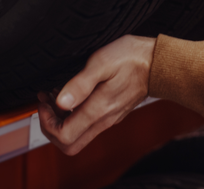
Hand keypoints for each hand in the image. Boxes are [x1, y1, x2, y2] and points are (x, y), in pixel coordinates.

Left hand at [37, 35, 155, 155]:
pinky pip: (87, 126)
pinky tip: (73, 95)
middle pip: (68, 144)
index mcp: (98, 110)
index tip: (45, 101)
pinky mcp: (112, 114)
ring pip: (78, 136)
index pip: (63, 136)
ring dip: (61, 121)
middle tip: (47, 103)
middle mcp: (103, 120)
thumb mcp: (102, 63)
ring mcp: (108, 119)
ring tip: (57, 96)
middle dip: (50, 127)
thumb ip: (80, 84)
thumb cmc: (131, 59)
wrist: (158, 63)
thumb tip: (61, 102)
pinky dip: (74, 116)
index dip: (46, 122)